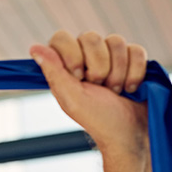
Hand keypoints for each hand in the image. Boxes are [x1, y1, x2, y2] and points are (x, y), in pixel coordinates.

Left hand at [30, 30, 147, 157]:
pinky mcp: (133, 60)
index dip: (72, 53)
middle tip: (100, 88)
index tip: (79, 77)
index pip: (62, 38)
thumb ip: (54, 72)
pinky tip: (131, 88)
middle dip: (99, 67)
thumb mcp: (72, 99)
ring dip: (118, 71)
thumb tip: (34, 48)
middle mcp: (87, 58)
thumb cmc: (99, 120)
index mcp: (66, 67)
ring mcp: (111, 57)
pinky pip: (136, 49)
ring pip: (116, 41)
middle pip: (91, 37)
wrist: (129, 134)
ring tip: (116, 91)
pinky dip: (135, 71)